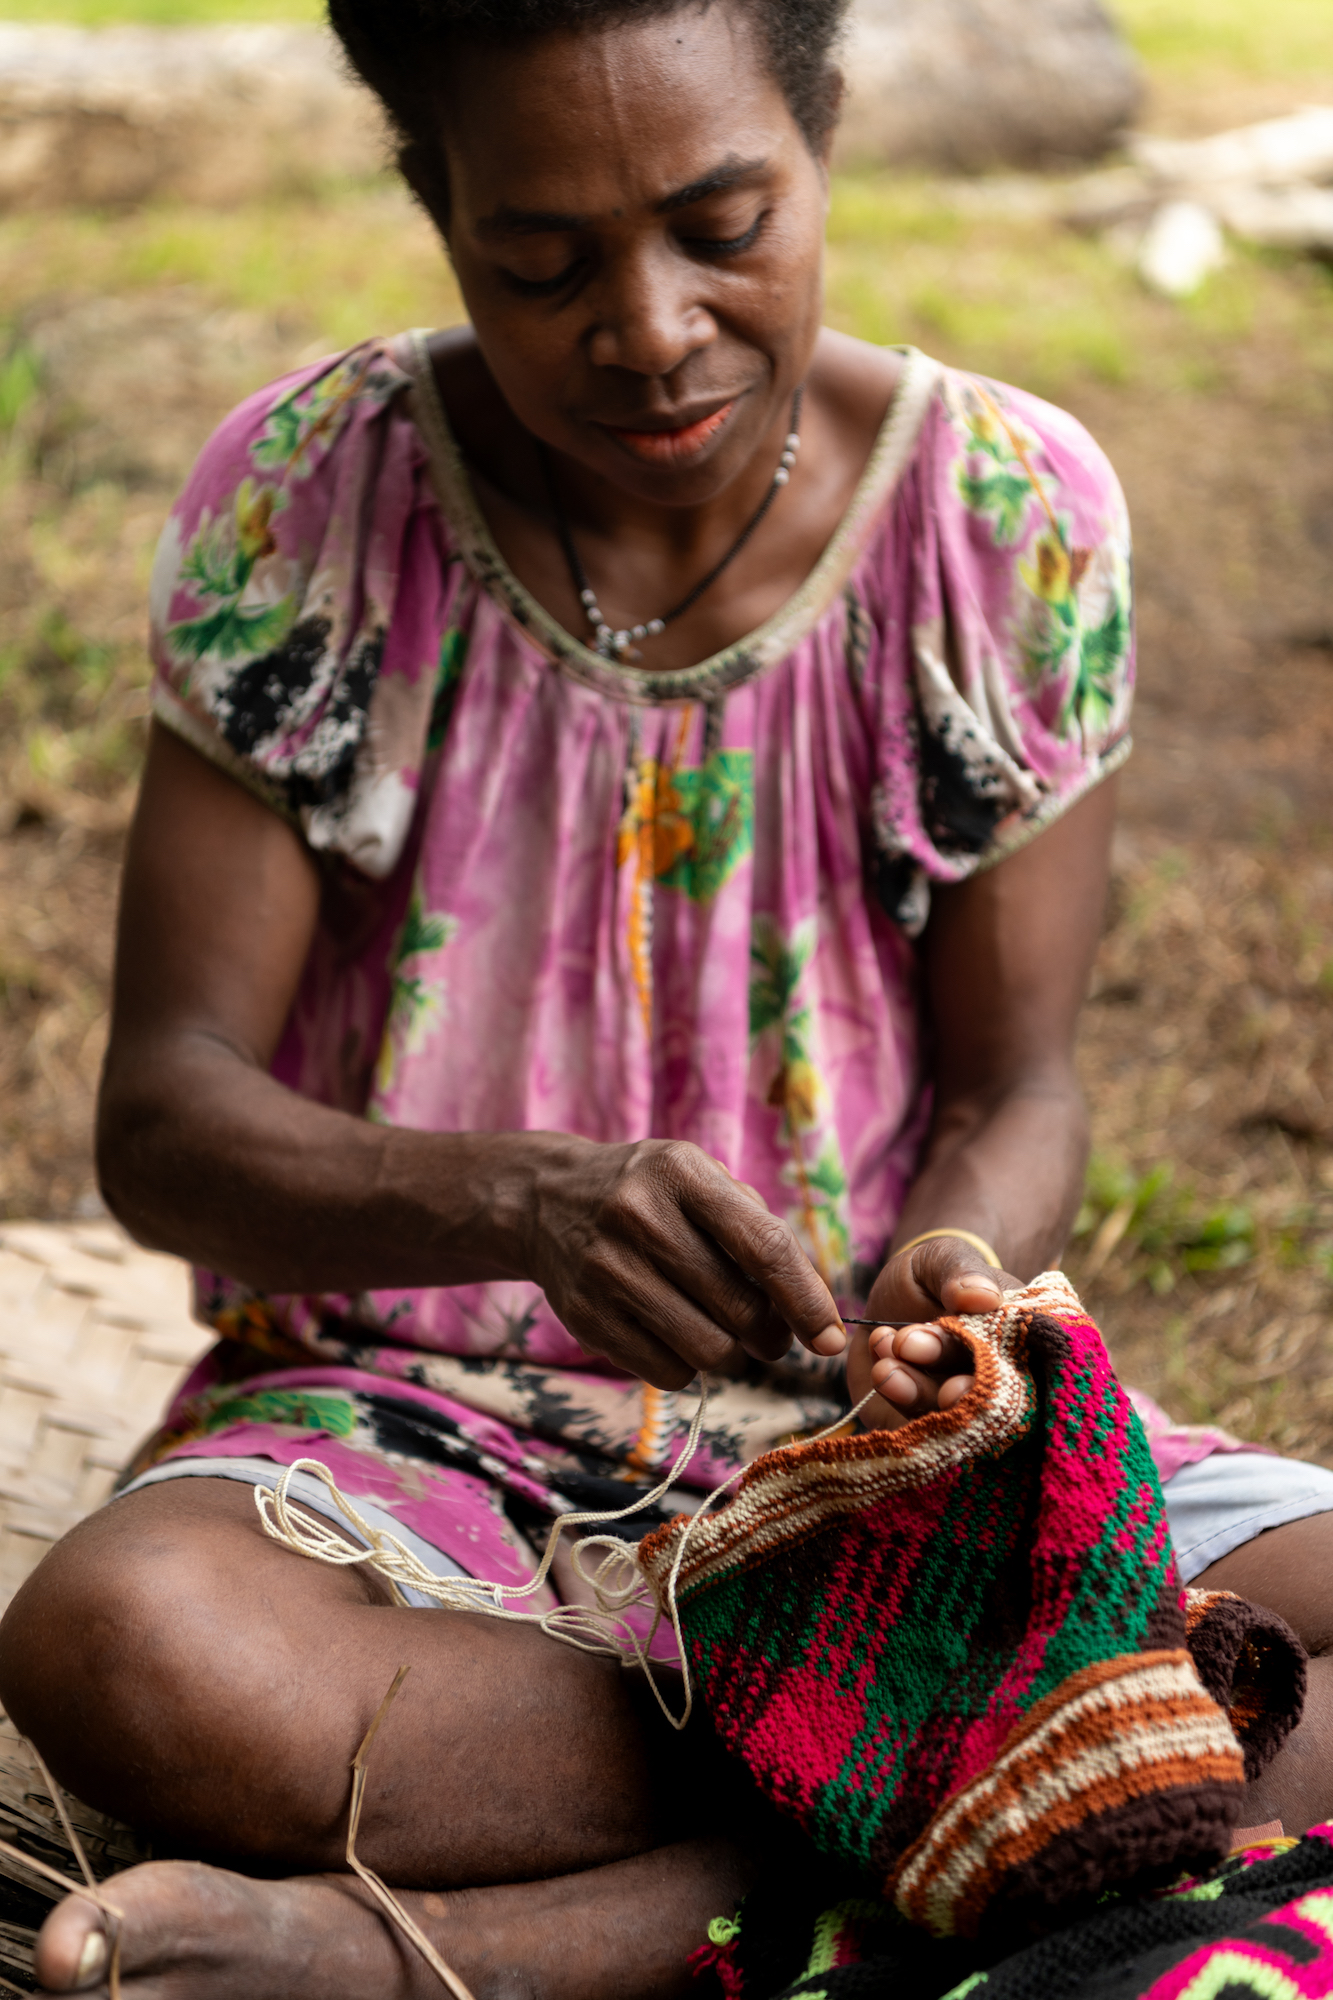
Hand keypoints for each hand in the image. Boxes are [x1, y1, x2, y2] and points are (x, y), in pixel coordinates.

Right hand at [523, 1136, 844, 1389]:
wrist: (545, 1199)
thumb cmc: (650, 1195)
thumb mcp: (699, 1180)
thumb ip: (758, 1230)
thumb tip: (813, 1307)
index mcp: (682, 1175)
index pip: (764, 1247)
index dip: (806, 1300)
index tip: (832, 1338)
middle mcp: (640, 1218)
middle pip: (740, 1309)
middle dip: (771, 1333)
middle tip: (771, 1333)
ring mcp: (607, 1270)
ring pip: (707, 1350)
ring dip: (729, 1352)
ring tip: (717, 1327)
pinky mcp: (586, 1318)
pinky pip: (667, 1372)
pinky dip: (686, 1365)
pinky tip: (674, 1333)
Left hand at [844, 1234, 1021, 1430]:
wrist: (889, 1299)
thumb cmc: (930, 1277)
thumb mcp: (942, 1259)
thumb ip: (961, 1272)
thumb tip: (984, 1296)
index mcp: (1019, 1349)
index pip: (1021, 1375)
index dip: (994, 1379)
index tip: (955, 1379)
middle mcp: (995, 1386)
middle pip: (986, 1406)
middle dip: (951, 1394)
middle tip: (914, 1367)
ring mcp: (957, 1410)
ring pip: (947, 1422)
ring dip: (914, 1393)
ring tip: (885, 1364)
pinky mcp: (919, 1424)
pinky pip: (910, 1427)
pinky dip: (894, 1398)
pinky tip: (879, 1361)